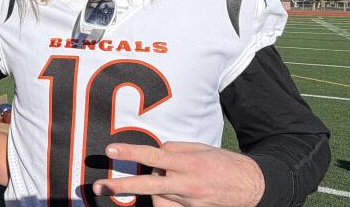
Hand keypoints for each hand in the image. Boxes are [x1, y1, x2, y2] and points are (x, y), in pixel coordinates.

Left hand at [92, 142, 264, 206]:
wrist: (250, 186)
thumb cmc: (222, 163)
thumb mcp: (199, 148)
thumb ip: (174, 150)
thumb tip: (155, 155)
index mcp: (188, 164)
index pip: (153, 157)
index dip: (130, 153)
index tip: (111, 150)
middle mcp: (186, 184)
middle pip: (147, 185)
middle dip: (121, 186)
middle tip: (99, 187)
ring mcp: (188, 202)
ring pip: (157, 195)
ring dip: (155, 187)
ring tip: (171, 178)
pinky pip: (168, 205)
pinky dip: (165, 198)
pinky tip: (171, 192)